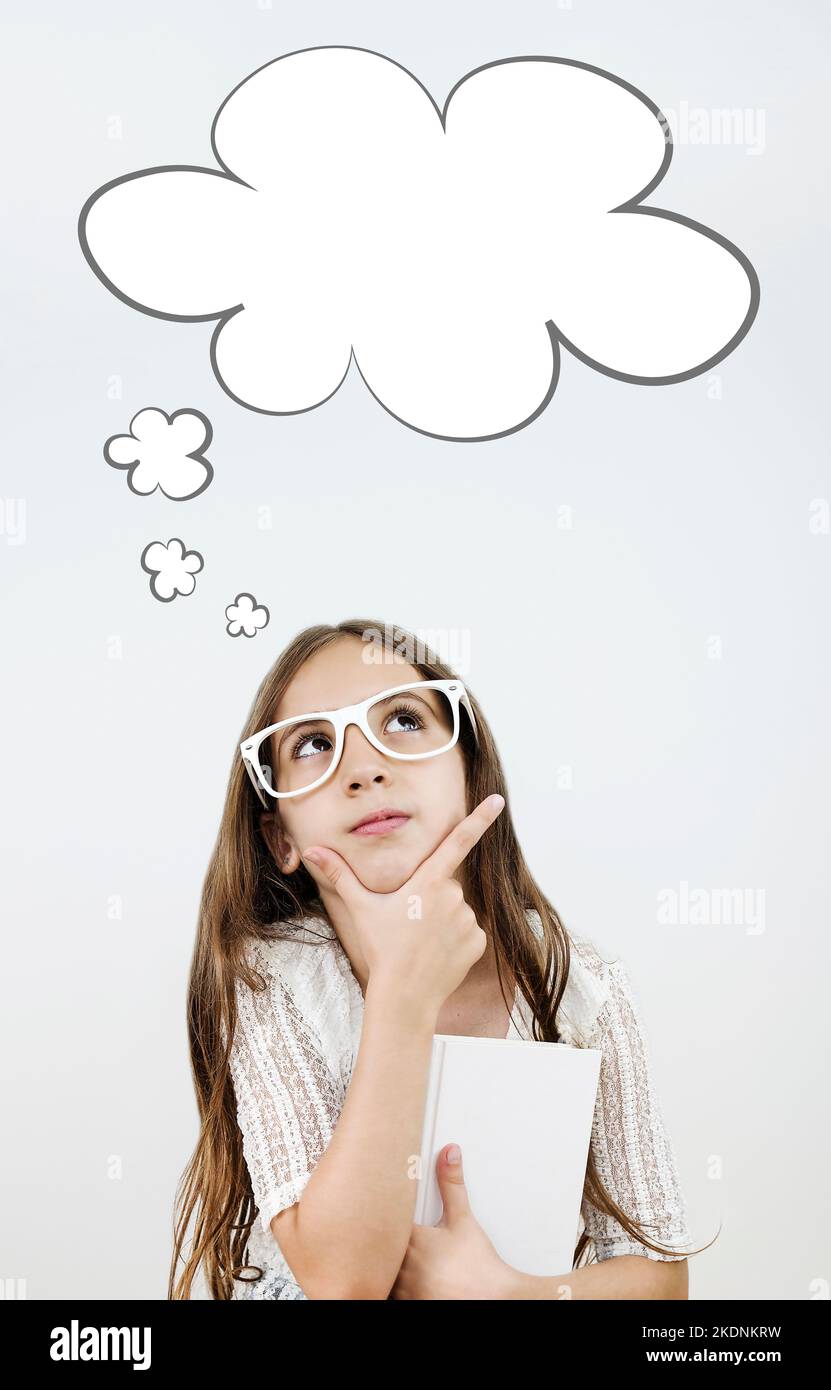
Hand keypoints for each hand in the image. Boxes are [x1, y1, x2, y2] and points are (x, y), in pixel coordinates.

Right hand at [301, 794, 504, 1012]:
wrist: (404, 996)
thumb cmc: (381, 949)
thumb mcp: (361, 908)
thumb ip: (340, 875)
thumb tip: (313, 851)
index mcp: (428, 881)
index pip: (458, 841)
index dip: (480, 818)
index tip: (498, 801)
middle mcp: (454, 896)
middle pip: (445, 886)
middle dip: (430, 898)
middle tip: (409, 923)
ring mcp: (469, 919)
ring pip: (456, 910)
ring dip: (442, 920)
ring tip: (421, 942)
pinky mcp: (479, 941)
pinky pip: (468, 932)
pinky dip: (455, 940)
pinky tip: (437, 954)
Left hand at [389, 1143, 515, 1299]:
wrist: (495, 1296)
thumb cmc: (479, 1264)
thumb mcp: (463, 1218)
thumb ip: (452, 1184)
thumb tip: (449, 1154)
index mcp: (415, 1242)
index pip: (384, 1224)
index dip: (381, 1218)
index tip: (380, 1212)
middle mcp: (406, 1268)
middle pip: (380, 1250)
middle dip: (383, 1243)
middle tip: (384, 1237)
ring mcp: (407, 1290)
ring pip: (382, 1275)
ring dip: (385, 1267)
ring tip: (394, 1259)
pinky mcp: (411, 1305)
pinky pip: (390, 1295)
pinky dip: (392, 1287)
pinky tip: (404, 1279)